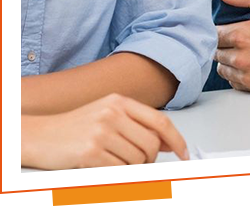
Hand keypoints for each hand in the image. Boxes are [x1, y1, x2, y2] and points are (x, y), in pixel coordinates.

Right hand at [21, 93, 187, 169]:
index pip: (160, 121)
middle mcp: (113, 112)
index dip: (176, 139)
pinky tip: (106, 169)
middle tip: (144, 167)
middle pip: (151, 143)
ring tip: (120, 167)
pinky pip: (118, 169)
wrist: (38, 135)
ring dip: (133, 169)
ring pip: (136, 159)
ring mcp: (102, 130)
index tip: (184, 153)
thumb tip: (165, 141)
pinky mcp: (91, 150)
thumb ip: (136, 125)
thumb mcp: (107, 115)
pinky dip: (117, 174)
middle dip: (151, 160)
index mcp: (120, 101)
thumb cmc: (73, 127)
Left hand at [215, 0, 249, 91]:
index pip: (214, 32)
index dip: (221, 27)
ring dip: (228, 58)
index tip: (230, 24)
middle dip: (224, 42)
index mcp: (245, 34)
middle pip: (216, 50)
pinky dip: (237, 73)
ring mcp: (249, 75)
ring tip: (244, 50)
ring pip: (223, 67)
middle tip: (239, 36)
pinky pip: (234, 82)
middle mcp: (242, 57)